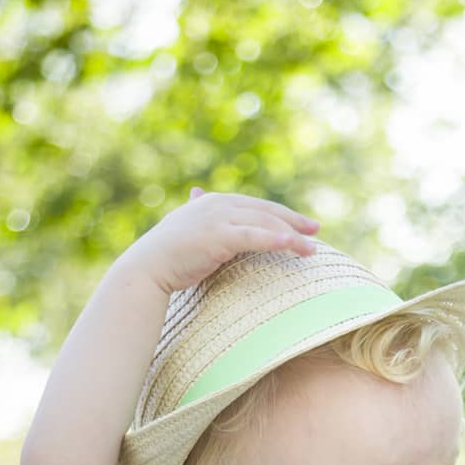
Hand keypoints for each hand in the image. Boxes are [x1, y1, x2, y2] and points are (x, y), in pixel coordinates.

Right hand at [127, 187, 320, 295]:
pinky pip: (255, 237)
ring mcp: (219, 218)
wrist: (148, 268)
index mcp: (215, 202)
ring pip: (264, 222)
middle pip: (266, 210)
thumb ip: (202, 217)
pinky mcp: (219, 236)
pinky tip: (293, 244)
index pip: (256, 206)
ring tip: (312, 248)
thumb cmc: (169, 256)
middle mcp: (219, 205)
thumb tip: (198, 195)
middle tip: (316, 230)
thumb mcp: (190, 231)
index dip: (281, 214)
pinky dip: (276, 239)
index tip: (302, 224)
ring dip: (292, 234)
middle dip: (293, 220)